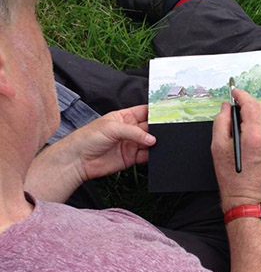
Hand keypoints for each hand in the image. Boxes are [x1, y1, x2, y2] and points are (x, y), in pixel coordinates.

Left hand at [25, 106, 155, 202]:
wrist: (78, 160)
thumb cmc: (88, 138)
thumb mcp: (111, 128)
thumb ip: (134, 132)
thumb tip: (152, 139)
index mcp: (124, 117)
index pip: (145, 111)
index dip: (156, 111)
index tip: (168, 111)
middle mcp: (129, 130)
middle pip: (150, 127)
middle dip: (159, 128)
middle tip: (169, 129)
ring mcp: (131, 144)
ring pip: (150, 142)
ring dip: (157, 142)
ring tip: (164, 142)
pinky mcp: (131, 158)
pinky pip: (146, 156)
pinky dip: (153, 155)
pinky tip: (155, 153)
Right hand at [211, 89, 260, 211]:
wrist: (246, 199)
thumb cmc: (231, 177)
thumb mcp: (218, 147)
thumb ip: (221, 122)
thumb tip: (226, 108)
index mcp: (254, 135)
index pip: (251, 105)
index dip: (241, 95)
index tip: (234, 92)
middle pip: (260, 110)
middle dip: (248, 103)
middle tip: (235, 103)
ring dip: (253, 115)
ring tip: (240, 118)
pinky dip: (259, 127)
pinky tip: (248, 133)